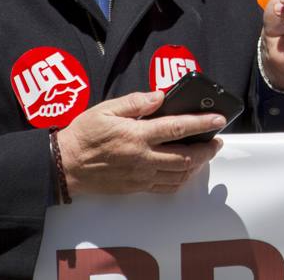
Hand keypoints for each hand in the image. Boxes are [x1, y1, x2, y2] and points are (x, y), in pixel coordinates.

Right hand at [56, 91, 223, 196]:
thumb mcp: (106, 109)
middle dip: (207, 149)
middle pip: (186, 156)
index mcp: (136, 135)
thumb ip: (135, 102)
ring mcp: (141, 175)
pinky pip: (166, 187)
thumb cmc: (83, 135)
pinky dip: (181, 179)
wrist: (65, 166)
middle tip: (218, 141)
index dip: (202, 123)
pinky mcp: (137, 187)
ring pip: (179, 174)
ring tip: (205, 154)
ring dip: (197, 165)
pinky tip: (185, 171)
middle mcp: (142, 157)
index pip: (178, 128)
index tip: (219, 119)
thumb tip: (160, 96)